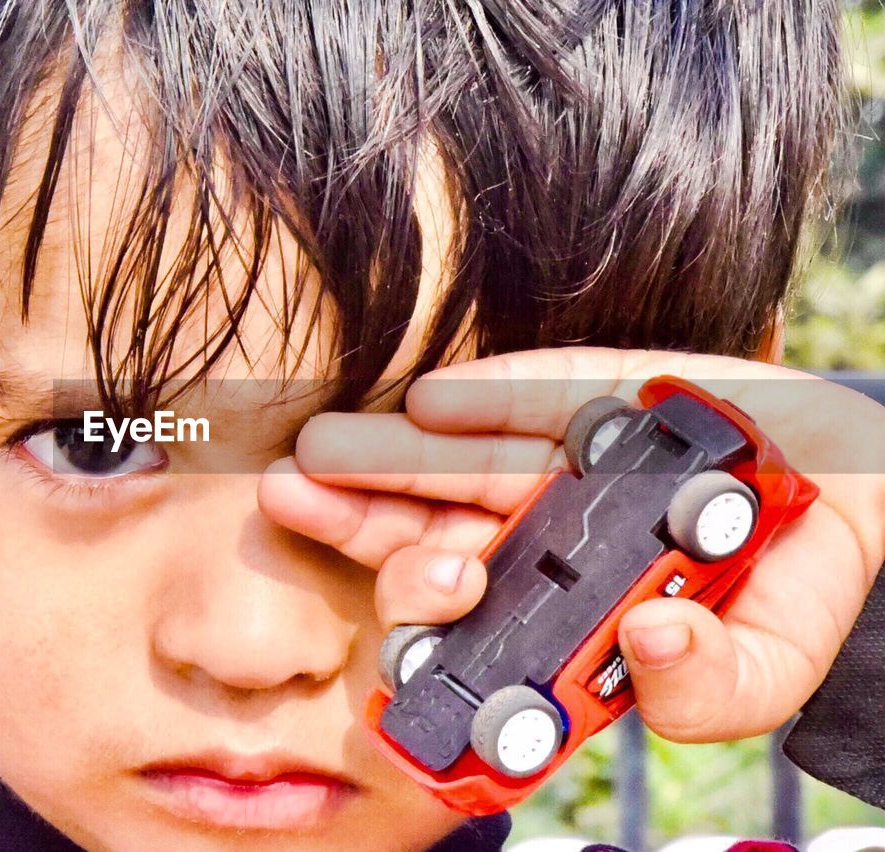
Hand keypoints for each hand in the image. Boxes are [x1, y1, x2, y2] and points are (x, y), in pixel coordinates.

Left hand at [257, 347, 884, 741]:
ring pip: (462, 461)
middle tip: (294, 497)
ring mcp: (563, 463)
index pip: (471, 619)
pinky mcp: (597, 393)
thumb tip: (652, 643)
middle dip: (362, 520)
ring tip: (320, 448)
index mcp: (559, 609)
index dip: (421, 615)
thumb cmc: (790, 585)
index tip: (390, 613)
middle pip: (438, 532)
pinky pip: (534, 393)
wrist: (851, 489)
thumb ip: (711, 690)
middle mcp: (545, 536)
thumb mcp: (765, 665)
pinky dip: (485, 396)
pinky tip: (429, 398)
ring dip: (388, 454)